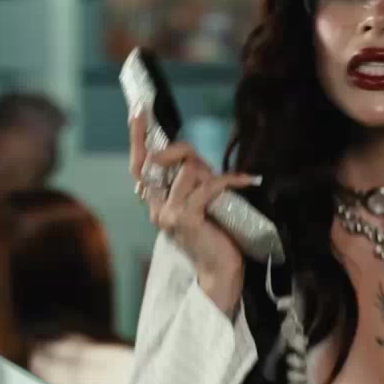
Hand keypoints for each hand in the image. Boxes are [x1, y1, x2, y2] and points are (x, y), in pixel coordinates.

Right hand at [129, 110, 255, 315]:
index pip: (139, 165)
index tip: (138, 110)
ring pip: (189, 170)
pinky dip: (230, 180)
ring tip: (226, 190)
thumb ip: (189, 183)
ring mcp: (167, 213)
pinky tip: (246, 181)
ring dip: (211, 174)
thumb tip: (193, 159)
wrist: (220, 273)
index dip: (137, 137)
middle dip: (186, 153)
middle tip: (209, 169)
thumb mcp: (198, 204)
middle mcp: (155, 207)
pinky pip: (208, 185)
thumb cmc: (214, 238)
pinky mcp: (184, 217)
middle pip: (162, 158)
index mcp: (155, 203)